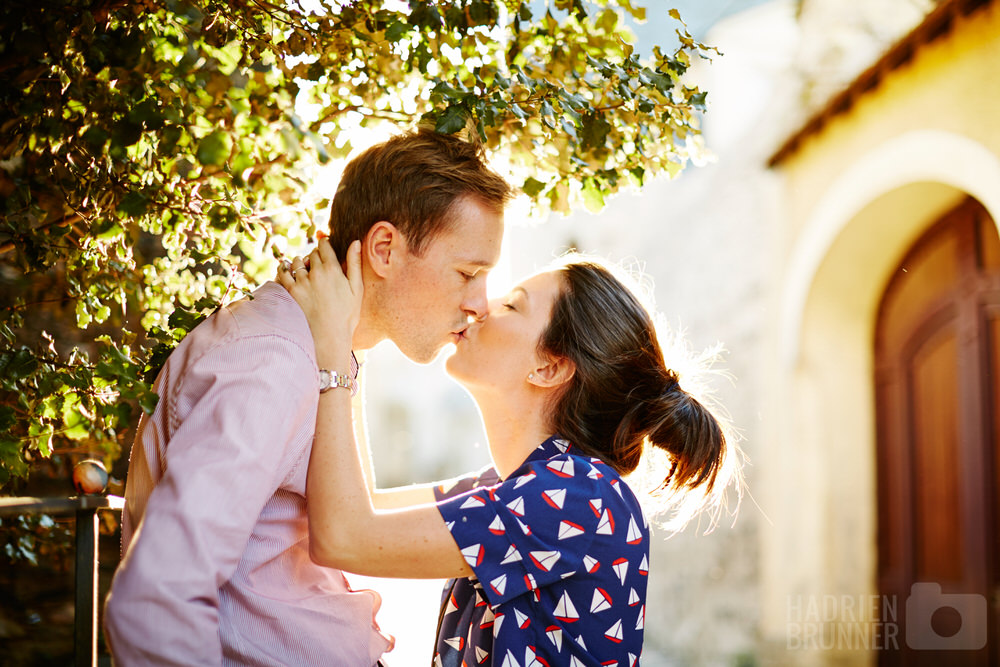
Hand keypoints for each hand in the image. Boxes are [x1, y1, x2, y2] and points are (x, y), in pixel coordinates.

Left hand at [277, 239, 362, 363]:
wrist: (330, 336)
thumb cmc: (348, 314)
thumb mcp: (357, 288)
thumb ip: (355, 263)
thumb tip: (355, 241)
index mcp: (332, 269)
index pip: (324, 245)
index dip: (325, 244)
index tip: (325, 247)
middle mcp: (315, 272)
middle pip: (311, 254)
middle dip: (315, 256)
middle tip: (319, 265)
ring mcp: (301, 282)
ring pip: (296, 262)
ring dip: (300, 263)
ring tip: (306, 272)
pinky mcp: (291, 292)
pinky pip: (283, 273)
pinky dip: (284, 270)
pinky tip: (289, 272)